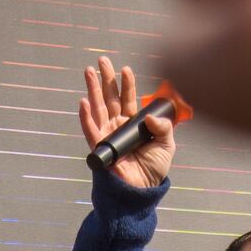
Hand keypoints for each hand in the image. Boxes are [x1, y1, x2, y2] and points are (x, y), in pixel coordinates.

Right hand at [78, 56, 173, 188]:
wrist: (143, 190)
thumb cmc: (154, 168)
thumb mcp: (167, 145)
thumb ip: (164, 128)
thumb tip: (151, 117)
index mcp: (133, 123)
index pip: (129, 99)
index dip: (127, 84)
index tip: (126, 69)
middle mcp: (118, 126)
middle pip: (110, 98)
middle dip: (106, 79)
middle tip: (102, 60)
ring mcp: (107, 135)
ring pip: (98, 108)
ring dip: (92, 90)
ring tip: (89, 71)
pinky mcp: (100, 147)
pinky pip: (91, 130)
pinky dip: (86, 117)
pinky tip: (84, 102)